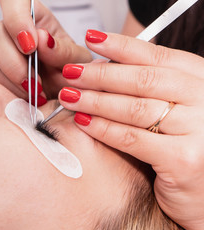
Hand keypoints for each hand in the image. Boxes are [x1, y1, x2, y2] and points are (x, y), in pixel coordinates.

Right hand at [0, 0, 91, 100]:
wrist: (63, 92)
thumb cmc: (69, 69)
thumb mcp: (76, 60)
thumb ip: (63, 51)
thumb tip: (43, 41)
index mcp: (33, 16)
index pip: (13, 2)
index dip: (16, 20)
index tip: (31, 45)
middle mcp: (10, 30)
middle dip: (15, 63)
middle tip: (36, 83)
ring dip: (12, 82)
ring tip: (36, 94)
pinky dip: (8, 93)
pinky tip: (25, 98)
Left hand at [59, 30, 203, 229]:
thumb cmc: (189, 148)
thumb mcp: (179, 109)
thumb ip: (152, 88)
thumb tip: (105, 67)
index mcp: (203, 81)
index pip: (157, 56)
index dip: (120, 46)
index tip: (91, 39)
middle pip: (142, 80)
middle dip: (99, 75)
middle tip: (71, 73)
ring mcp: (199, 130)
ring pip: (133, 108)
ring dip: (95, 100)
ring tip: (69, 97)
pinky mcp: (184, 160)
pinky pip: (132, 138)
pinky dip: (103, 129)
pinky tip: (83, 122)